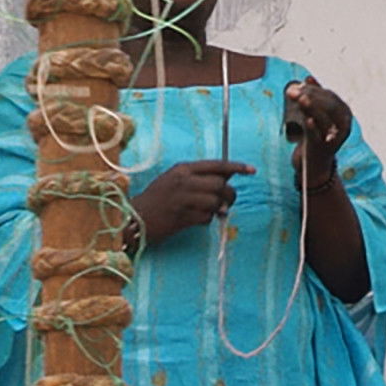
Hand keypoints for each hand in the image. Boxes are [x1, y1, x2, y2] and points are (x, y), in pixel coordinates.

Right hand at [129, 159, 252, 249]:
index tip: (252, 170)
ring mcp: (184, 199)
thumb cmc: (156, 199)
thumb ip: (198, 177)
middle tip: (227, 202)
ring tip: (213, 212)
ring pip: (216, 202)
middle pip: (220, 185)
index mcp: (183, 169)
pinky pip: (207, 217)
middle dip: (229, 195)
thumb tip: (226, 176)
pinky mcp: (183, 217)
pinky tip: (197, 220)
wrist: (134, 218)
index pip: (217, 165)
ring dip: (219, 209)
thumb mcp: (175, 180)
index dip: (237, 167)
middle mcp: (184, 181)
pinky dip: (207, 220)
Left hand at [283, 79, 354, 167]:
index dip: (314, 89)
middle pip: (329, 105)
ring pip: (325, 119)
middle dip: (311, 96)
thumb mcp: (317, 114)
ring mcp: (337, 136)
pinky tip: (307, 120)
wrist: (317, 162)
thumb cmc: (317, 133)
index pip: (329, 96)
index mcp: (344, 112)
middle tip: (293, 91)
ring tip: (299, 99)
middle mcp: (345, 123)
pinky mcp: (326, 148)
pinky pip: (320, 136)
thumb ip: (314, 97)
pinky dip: (314, 128)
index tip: (298, 84)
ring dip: (312, 108)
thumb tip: (307, 78)